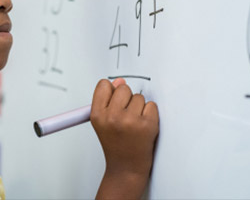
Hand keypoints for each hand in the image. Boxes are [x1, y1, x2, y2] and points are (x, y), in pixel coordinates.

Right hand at [91, 78, 158, 198]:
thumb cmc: (116, 145)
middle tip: (125, 116)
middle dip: (126, 99)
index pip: (104, 85)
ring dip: (139, 108)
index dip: (111, 91)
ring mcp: (130, 121)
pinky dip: (150, 114)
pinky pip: (152, 106)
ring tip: (134, 123)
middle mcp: (112, 117)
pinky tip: (143, 126)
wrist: (127, 168)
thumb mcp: (103, 122)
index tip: (114, 100)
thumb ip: (108, 100)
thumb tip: (119, 81)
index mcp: (98, 115)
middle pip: (123, 88)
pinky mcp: (147, 125)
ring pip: (139, 97)